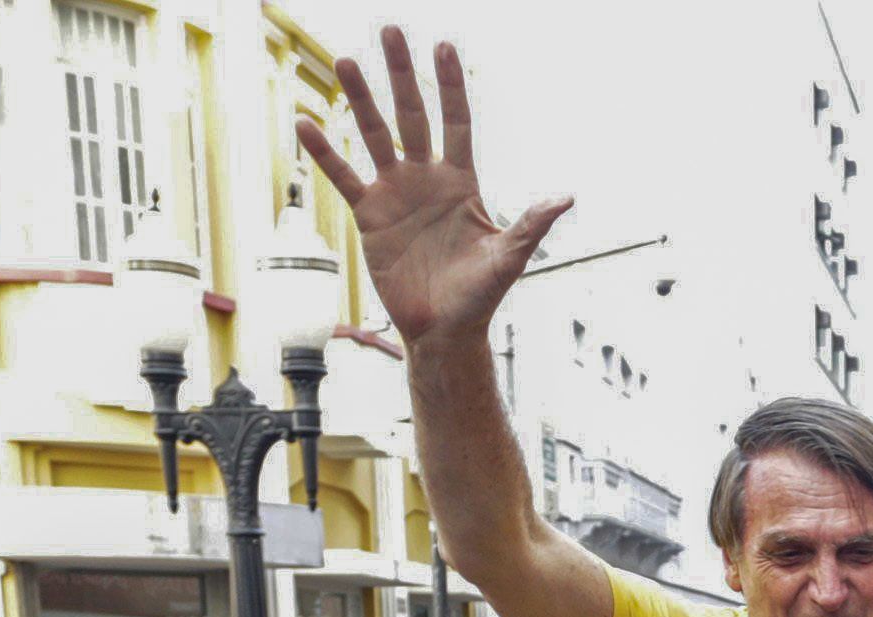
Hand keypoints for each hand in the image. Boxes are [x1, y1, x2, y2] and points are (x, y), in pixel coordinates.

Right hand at [299, 32, 570, 349]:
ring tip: (343, 60)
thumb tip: (566, 197)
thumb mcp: (509, 257)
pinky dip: (325, 152)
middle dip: (401, 74)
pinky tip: (306, 123)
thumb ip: (532, 223)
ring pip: (375, 135)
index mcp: (462, 181)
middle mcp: (427, 178)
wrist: (444, 330)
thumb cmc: (480, 295)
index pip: (456, 121)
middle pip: (413, 114)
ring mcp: (396, 193)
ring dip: (361, 99)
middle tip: (390, 31)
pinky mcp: (370, 215)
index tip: (443, 46)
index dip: (450, 86)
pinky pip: (343, 176)